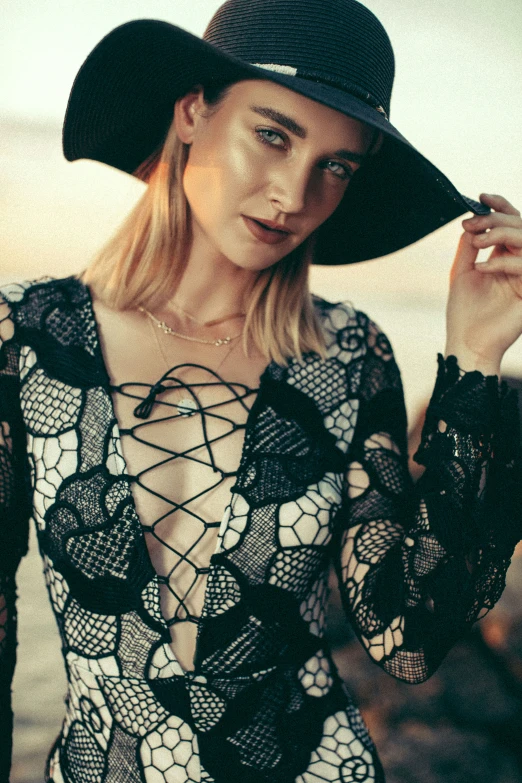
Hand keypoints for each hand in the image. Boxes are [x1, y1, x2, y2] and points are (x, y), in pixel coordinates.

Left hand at [445, 193, 521, 375]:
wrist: (467, 343)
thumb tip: (471, 220)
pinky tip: (481, 268)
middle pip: (521, 227)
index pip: (510, 224)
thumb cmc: (463, 313)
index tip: (481, 197)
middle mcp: (519, 264)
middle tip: (472, 224)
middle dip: (496, 220)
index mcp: (504, 257)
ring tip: (476, 242)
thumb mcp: (462, 272)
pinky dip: (503, 262)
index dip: (499, 207)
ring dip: (500, 234)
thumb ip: (469, 246)